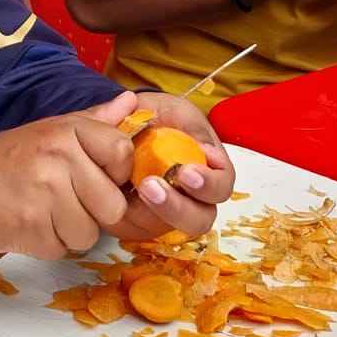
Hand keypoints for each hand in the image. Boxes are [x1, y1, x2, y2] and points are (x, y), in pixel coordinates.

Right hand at [0, 93, 135, 259]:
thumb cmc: (14, 159)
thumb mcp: (54, 130)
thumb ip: (96, 119)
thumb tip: (132, 102)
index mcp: (68, 131)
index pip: (122, 153)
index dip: (116, 173)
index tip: (98, 175)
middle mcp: (59, 160)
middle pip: (112, 206)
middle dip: (94, 210)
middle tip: (66, 198)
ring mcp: (46, 197)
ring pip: (89, 234)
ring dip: (71, 230)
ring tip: (46, 210)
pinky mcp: (32, 232)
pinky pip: (63, 249)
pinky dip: (49, 243)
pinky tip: (32, 223)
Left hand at [105, 92, 235, 243]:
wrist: (114, 126)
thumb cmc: (151, 118)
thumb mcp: (170, 108)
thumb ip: (187, 121)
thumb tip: (206, 148)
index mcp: (207, 168)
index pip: (222, 184)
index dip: (210, 183)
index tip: (187, 171)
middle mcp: (191, 197)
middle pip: (200, 219)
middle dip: (180, 207)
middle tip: (153, 184)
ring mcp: (164, 213)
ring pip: (168, 228)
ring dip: (154, 212)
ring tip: (138, 188)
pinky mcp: (136, 222)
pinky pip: (136, 227)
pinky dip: (127, 213)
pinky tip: (117, 192)